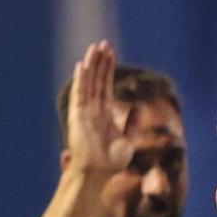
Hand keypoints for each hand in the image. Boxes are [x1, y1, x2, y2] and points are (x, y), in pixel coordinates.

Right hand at [65, 41, 133, 179]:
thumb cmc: (111, 162)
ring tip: (94, 48)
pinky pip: (79, 94)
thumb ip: (131, 123)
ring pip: (87, 83)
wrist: (98, 173)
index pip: (105, 86)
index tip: (111, 54)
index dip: (108, 70)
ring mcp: (84, 112)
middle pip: (96, 80)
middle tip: (104, 44)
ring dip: (91, 65)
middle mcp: (92, 110)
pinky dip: (80, 80)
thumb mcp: (127, 139)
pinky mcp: (77, 115)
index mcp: (104, 115)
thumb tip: (139, 109)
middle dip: (100, 62)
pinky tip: (83, 65)